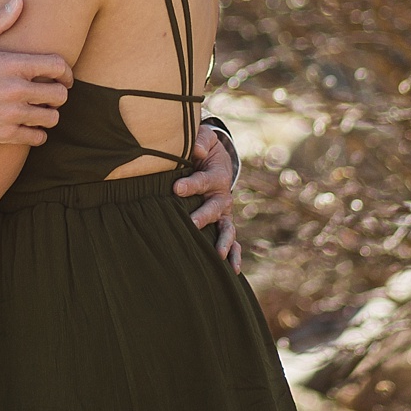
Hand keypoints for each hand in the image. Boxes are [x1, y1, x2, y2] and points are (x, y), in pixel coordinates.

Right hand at [0, 0, 71, 150]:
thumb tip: (19, 1)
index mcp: (9, 65)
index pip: (57, 66)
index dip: (66, 72)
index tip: (64, 77)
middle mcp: (14, 90)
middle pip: (59, 95)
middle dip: (59, 94)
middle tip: (51, 95)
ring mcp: (10, 115)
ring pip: (51, 118)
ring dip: (48, 115)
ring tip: (39, 112)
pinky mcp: (3, 136)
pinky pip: (36, 138)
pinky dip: (37, 134)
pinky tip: (29, 128)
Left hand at [174, 122, 242, 270]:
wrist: (217, 160)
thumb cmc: (205, 150)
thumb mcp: (204, 139)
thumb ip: (200, 141)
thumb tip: (197, 149)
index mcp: (217, 176)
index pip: (203, 180)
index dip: (190, 185)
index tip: (176, 189)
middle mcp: (223, 196)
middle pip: (215, 208)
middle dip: (204, 216)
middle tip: (192, 223)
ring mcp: (225, 213)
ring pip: (227, 228)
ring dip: (223, 241)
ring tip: (218, 254)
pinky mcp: (224, 223)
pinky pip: (233, 241)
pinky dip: (235, 255)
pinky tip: (233, 271)